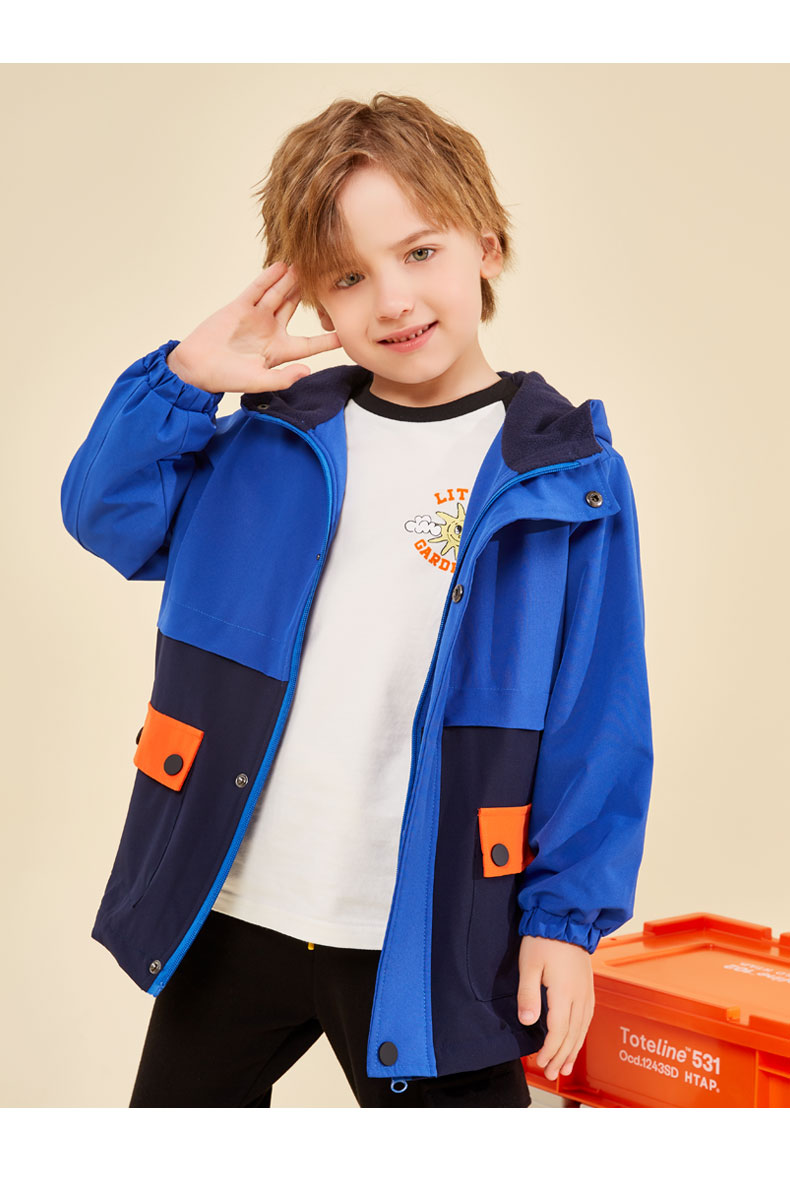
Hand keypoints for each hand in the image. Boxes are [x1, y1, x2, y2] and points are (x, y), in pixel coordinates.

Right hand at [167, 261, 341, 394]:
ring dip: (292, 279)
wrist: (197, 367)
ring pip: (279, 294)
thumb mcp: (259, 382)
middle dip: (310, 294)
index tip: (348, 331)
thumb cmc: (227, 379)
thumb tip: (307, 371)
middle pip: (296, 308)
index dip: (328, 338)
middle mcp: (271, 330)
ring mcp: (256, 316)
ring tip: (307, 263)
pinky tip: (282, 265)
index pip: (310, 343)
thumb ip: (284, 378)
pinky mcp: (240, 306)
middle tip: (328, 277)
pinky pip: (258, 289)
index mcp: (280, 351)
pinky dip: (269, 277)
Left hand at [517, 934, 594, 1080]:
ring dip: (573, 1050)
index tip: (540, 1061)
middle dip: (560, 1056)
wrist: (565, 919)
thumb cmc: (544, 940)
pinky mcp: (588, 987)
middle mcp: (579, 996)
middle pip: (572, 1035)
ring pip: (582, 1029)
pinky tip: (577, 1041)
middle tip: (550, 1072)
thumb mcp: (529, 965)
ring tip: (565, 1067)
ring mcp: (586, 992)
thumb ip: (528, 994)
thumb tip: (527, 1022)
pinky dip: (581, 1035)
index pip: (558, 1031)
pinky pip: (587, 1018)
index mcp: (564, 993)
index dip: (549, 1050)